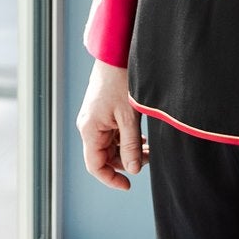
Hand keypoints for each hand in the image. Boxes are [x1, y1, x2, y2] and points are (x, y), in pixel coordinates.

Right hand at [76, 60, 146, 190]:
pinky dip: (126, 139)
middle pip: (104, 156)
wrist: (116, 53)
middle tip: (149, 159)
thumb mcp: (130, 117)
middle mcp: (89, 126)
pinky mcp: (102, 112)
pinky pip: (112, 133)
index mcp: (90, 130)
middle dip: (126, 162)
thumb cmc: (121, 82)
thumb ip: (131, 145)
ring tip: (150, 149)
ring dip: (128, 150)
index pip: (95, 166)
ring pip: (110, 145)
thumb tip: (133, 170)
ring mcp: (95, 119)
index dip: (111, 179)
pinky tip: (142, 137)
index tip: (128, 185)